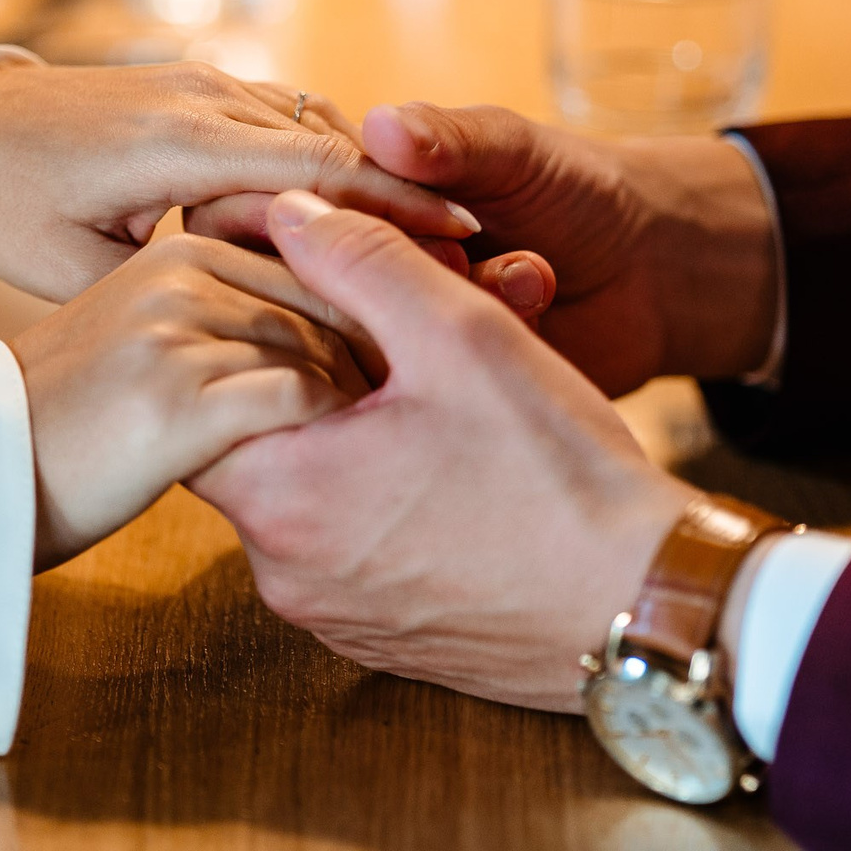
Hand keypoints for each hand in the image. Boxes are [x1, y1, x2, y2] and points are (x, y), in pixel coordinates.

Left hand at [0, 61, 478, 303]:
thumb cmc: (4, 204)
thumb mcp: (74, 267)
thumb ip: (173, 283)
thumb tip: (260, 317)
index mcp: (177, 141)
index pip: (317, 170)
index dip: (397, 207)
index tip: (464, 239)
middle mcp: (203, 95)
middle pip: (336, 142)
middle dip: (404, 196)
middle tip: (467, 253)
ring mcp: (205, 80)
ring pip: (319, 124)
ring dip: (369, 179)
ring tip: (422, 240)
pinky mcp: (201, 84)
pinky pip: (286, 117)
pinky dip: (330, 160)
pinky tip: (354, 215)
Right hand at [8, 232, 378, 568]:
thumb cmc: (77, 417)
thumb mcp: (143, 338)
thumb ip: (220, 315)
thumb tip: (319, 328)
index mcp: (179, 253)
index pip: (314, 260)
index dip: (374, 305)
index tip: (412, 350)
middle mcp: (179, 278)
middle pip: (326, 300)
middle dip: (382, 346)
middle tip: (423, 393)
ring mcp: (176, 336)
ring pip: (317, 347)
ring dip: (362, 391)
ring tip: (396, 430)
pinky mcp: (177, 402)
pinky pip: (294, 400)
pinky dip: (329, 425)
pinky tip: (340, 456)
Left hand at [194, 192, 776, 711]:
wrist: (652, 611)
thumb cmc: (561, 477)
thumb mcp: (463, 335)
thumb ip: (362, 261)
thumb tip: (287, 211)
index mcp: (280, 497)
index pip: (198, 396)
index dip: (249, 330)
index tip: (308, 302)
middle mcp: (282, 572)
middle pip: (246, 445)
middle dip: (300, 382)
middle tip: (376, 343)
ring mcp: (330, 615)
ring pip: (299, 498)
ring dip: (341, 442)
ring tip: (420, 401)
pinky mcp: (379, 639)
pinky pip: (345, 550)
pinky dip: (375, 502)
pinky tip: (444, 468)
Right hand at [348, 103, 780, 396]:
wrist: (649, 267)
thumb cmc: (571, 187)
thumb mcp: (511, 149)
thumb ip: (449, 140)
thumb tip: (381, 124)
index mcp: (358, 205)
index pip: (302, 211)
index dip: (347, 210)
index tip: (411, 203)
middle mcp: (362, 273)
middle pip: (325, 282)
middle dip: (408, 260)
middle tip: (470, 245)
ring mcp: (394, 336)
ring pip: (378, 335)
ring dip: (456, 297)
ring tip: (525, 268)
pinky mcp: (435, 391)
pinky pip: (430, 380)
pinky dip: (487, 336)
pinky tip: (535, 296)